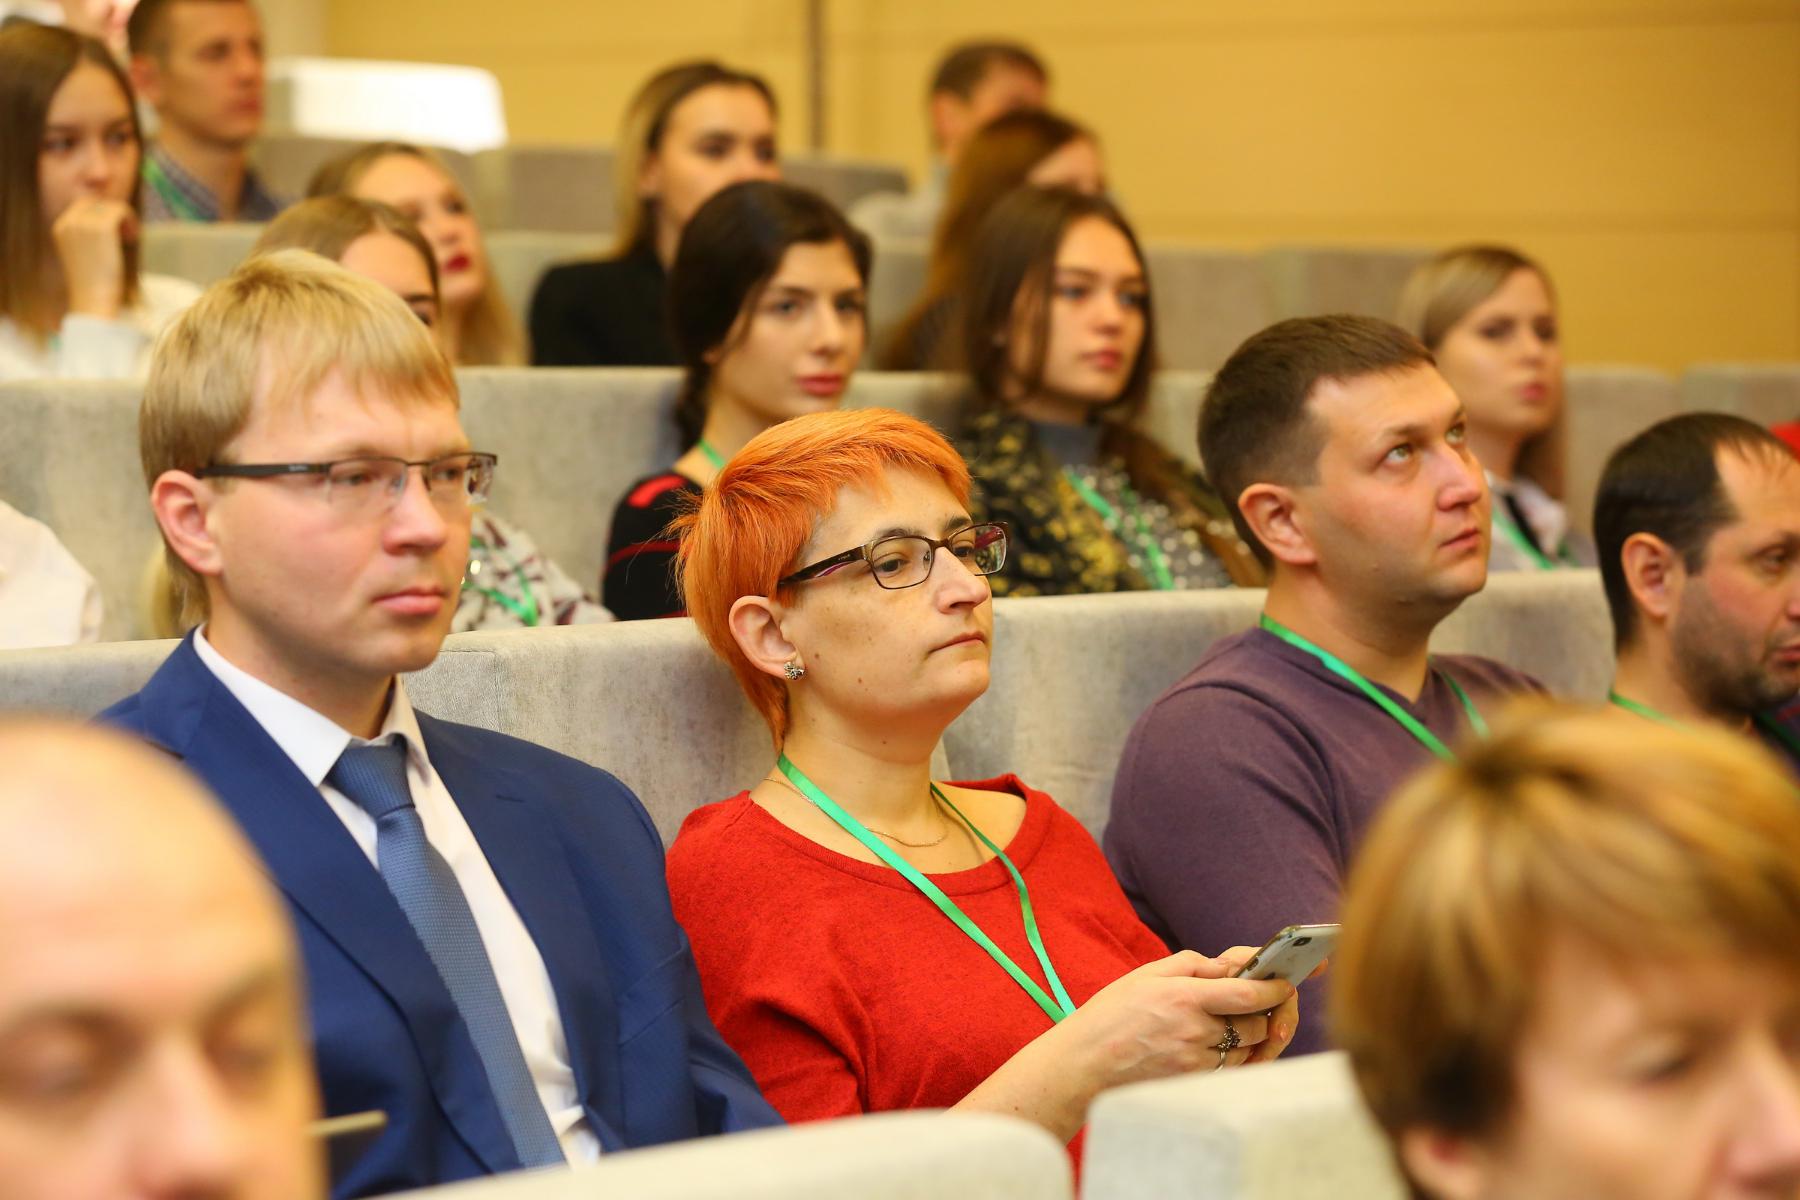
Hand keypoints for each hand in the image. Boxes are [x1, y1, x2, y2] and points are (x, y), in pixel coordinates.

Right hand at [51, 197, 135, 319]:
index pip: (84, 205)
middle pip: (97, 203)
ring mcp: (83, 223)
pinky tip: (132, 237)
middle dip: (113, 214)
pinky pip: (121, 210)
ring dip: (124, 218)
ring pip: (110, 206)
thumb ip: (89, 234)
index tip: (115, 233)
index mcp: (60, 227)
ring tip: (129, 238)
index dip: (102, 214)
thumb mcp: (85, 253)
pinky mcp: (101, 227)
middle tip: (125, 236)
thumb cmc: (93, 283)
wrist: (93, 298)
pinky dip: (131, 220)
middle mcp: (68, 222)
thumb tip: (112, 217)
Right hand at [1056, 950, 1297, 1089]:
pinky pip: (1232, 1072)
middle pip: (1256, 1025)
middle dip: (1266, 1014)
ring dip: (1254, 1039)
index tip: (1285, 984)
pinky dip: (1239, 1060)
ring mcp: (1195, 1062)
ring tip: (1243, 1026)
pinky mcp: (1192, 1084)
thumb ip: (1193, 964)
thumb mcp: (1147, 974)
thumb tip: (1230, 964)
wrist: (1083, 1064)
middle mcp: (1194, 1030)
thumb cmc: (1111, 1015)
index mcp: (1185, 996)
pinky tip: (1229, 1049)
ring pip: (1248, 1052)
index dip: (1275, 989)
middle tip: (1262, 1005)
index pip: (1248, 992)